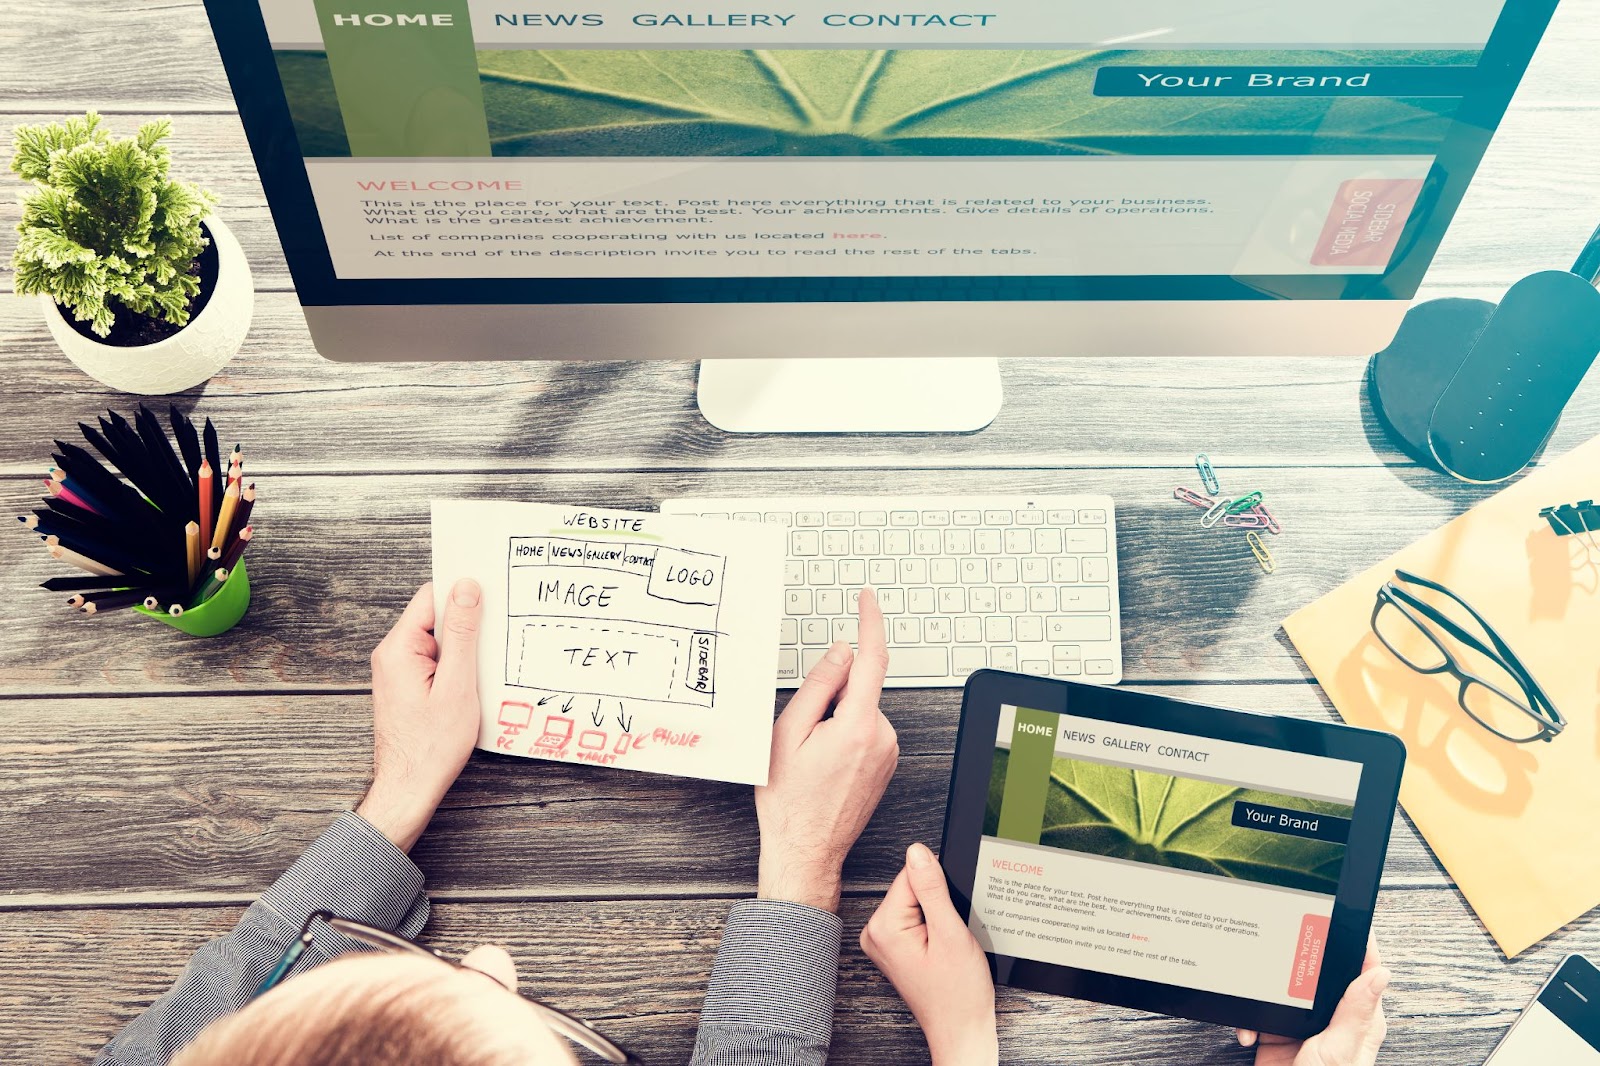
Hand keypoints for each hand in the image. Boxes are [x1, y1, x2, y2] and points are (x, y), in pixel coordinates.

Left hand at [357, 580, 483, 851]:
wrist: (409, 788)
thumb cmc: (432, 746)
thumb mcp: (457, 684)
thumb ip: (461, 633)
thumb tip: (467, 588)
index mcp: (399, 648)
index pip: (431, 597)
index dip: (462, 594)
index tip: (491, 596)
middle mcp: (392, 655)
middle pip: (435, 617)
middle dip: (467, 625)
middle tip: (494, 640)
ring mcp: (398, 671)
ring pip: (438, 641)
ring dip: (464, 651)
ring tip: (482, 672)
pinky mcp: (407, 686)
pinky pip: (435, 662)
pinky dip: (456, 668)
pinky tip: (473, 685)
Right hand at [755, 586, 897, 911]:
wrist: (805, 849)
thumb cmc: (790, 802)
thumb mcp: (788, 733)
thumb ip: (819, 686)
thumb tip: (841, 653)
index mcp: (858, 726)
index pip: (872, 659)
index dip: (870, 622)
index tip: (867, 599)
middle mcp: (882, 738)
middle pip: (858, 688)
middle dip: (830, 696)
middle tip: (802, 735)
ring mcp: (887, 753)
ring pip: (860, 710)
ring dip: (835, 720)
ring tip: (811, 758)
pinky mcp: (886, 764)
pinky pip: (864, 731)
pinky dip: (844, 735)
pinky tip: (824, 765)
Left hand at [861, 842, 997, 1065]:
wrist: (960, 1028)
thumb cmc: (958, 993)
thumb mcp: (951, 934)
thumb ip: (932, 889)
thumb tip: (918, 851)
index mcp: (884, 927)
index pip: (911, 876)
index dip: (940, 889)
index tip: (950, 917)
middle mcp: (875, 932)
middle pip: (911, 888)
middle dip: (938, 904)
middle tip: (949, 937)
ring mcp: (882, 941)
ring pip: (915, 902)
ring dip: (937, 916)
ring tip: (945, 947)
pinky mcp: (893, 946)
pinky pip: (914, 918)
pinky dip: (933, 927)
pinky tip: (940, 949)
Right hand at [1238, 940, 1389, 1065]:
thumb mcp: (1341, 1048)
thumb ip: (1356, 1012)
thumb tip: (1380, 973)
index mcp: (1357, 1018)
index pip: (1363, 970)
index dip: (1357, 941)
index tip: (1344, 915)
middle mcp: (1331, 1018)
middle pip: (1319, 973)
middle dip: (1299, 959)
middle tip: (1286, 942)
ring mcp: (1303, 1025)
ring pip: (1285, 989)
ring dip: (1266, 990)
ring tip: (1259, 989)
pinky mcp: (1277, 1034)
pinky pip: (1261, 1013)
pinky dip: (1249, 1019)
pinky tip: (1250, 1029)